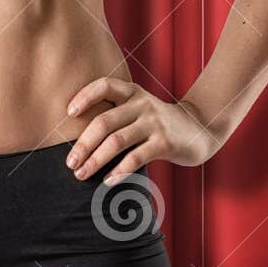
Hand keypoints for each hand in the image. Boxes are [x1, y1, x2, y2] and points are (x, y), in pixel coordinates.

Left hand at [63, 77, 218, 183]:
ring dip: (95, 160)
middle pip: (104, 122)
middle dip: (83, 144)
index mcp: (132, 92)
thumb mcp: (139, 108)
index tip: (69, 113)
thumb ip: (116, 113)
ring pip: (116, 142)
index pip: (104, 86)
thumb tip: (79, 139)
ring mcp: (154, 123)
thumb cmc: (158, 122)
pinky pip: (136, 158)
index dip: (85, 96)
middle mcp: (142, 104)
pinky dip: (118, 171)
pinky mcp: (164, 143)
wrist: (199, 129)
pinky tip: (107, 181)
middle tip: (70, 163)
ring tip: (82, 174)